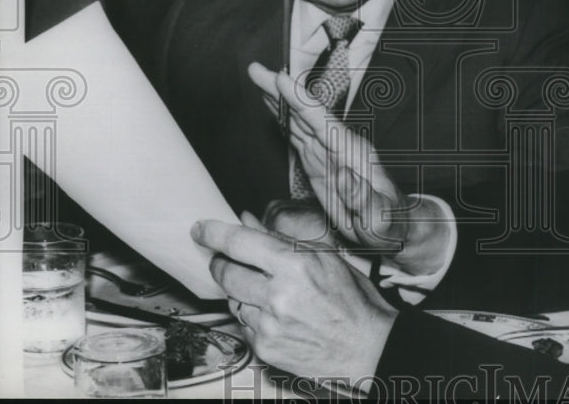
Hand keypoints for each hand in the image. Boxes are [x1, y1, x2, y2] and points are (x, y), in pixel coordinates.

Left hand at [192, 218, 396, 386]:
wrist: (368, 347)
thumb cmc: (352, 299)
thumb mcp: (323, 257)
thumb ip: (280, 238)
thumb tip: (247, 221)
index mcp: (295, 264)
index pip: (240, 243)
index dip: (214, 233)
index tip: (200, 228)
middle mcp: (278, 295)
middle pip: (227, 272)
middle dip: (221, 262)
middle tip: (226, 259)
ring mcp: (269, 325)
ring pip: (233, 299)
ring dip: (240, 291)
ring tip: (266, 291)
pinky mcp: (265, 348)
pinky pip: (243, 324)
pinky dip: (252, 315)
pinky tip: (275, 314)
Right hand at [249, 61, 448, 274]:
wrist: (393, 226)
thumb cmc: (389, 223)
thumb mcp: (379, 218)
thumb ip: (364, 199)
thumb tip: (345, 178)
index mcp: (352, 154)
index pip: (323, 121)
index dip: (301, 100)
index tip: (281, 80)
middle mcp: (338, 146)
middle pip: (305, 112)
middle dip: (280, 91)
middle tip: (255, 69)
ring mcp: (328, 152)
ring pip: (298, 119)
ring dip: (277, 100)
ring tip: (256, 78)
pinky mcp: (319, 161)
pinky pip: (296, 135)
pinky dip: (282, 119)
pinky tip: (271, 108)